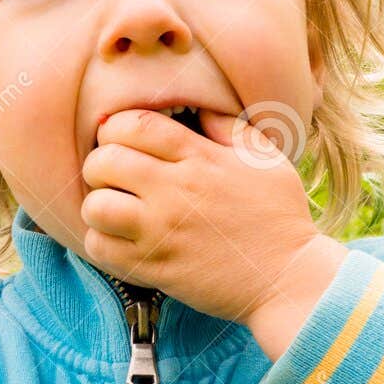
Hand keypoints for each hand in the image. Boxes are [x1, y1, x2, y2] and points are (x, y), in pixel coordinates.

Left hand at [81, 107, 343, 347]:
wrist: (288, 279)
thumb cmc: (279, 216)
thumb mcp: (264, 158)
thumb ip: (228, 126)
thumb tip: (196, 104)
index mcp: (199, 159)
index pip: (134, 124)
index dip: (115, 126)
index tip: (121, 139)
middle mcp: (175, 192)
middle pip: (104, 161)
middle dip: (100, 164)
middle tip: (113, 176)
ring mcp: (161, 233)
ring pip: (95, 207)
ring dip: (97, 205)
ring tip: (113, 209)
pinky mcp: (154, 268)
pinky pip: (100, 249)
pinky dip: (100, 242)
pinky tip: (118, 239)